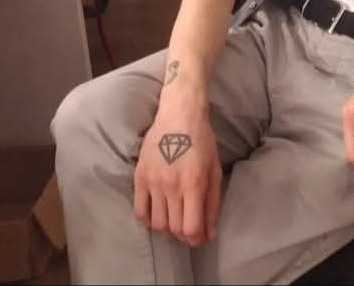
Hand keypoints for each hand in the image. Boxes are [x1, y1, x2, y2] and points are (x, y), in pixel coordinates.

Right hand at [133, 83, 221, 246]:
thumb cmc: (202, 141)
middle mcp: (171, 185)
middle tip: (188, 226)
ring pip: (157, 223)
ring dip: (167, 227)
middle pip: (174, 228)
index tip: (198, 237)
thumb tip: (209, 234)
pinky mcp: (139, 176)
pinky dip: (148, 219)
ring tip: (174, 217)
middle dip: (183, 234)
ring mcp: (153, 181)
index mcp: (193, 183)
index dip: (195, 238)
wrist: (179, 114)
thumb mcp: (214, 170)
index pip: (191, 227)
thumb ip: (213, 203)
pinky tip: (157, 212)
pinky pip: (139, 211)